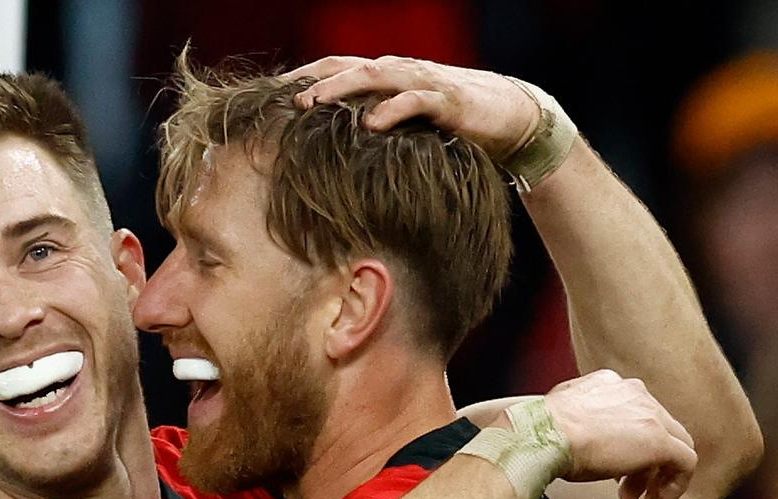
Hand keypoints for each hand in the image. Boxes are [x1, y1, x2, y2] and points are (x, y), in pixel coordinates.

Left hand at [283, 55, 540, 159]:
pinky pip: (415, 101)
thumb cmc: (449, 123)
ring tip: (314, 103)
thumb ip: (372, 125)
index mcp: (384, 75)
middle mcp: (398, 72)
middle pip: (347, 67)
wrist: (508, 115)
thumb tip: (329, 151)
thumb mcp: (404, 123)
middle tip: (284, 99)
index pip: (335, 68)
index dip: (302, 77)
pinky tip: (371, 124)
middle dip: (314, 80)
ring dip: (342, 88)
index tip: (269, 95)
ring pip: (375, 76)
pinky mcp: (446, 100)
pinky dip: (391, 110)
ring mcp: (422, 82)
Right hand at [534, 369, 696, 498]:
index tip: (616, 467)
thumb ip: (578, 417)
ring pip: (675, 445)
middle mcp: (634, 393)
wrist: (544, 434)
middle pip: (658, 429)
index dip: (629, 444)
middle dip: (645, 463)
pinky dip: (677, 483)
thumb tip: (579, 435)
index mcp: (609, 383)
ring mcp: (650, 415)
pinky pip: (686, 462)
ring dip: (658, 476)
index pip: (635, 413)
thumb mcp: (562, 414)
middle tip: (628, 488)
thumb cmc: (543, 430)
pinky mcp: (660, 440)